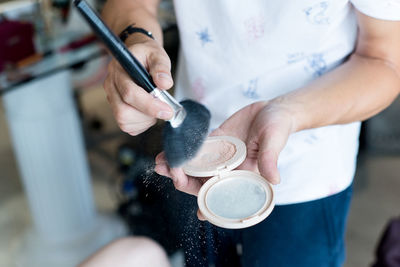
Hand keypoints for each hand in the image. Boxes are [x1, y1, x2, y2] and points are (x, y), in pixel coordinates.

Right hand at [103, 37, 173, 135]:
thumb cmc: (147, 55)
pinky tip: (148, 112)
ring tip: (156, 107)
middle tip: (165, 109)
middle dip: (148, 115)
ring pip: (124, 120)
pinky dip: (141, 124)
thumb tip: (165, 83)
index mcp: (119, 70)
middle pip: (123, 111)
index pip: (129, 93)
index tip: (167, 111)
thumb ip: (161, 67)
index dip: (149, 105)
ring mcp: (112, 98)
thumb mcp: (157, 55)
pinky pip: (127, 126)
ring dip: (145, 120)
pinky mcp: (116, 108)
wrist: (138, 55)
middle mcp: (111, 85)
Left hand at [155, 100, 295, 194]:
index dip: (212, 204)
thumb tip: (274, 180)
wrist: (274, 109)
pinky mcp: (215, 140)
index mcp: (243, 174)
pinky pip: (196, 148)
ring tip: (160, 162)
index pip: (224, 193)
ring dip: (178, 166)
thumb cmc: (279, 127)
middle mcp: (228, 168)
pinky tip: (168, 148)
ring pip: (196, 165)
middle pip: (203, 180)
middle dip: (184, 180)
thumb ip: (270, 159)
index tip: (200, 212)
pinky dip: (183, 149)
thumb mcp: (274, 141)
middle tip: (169, 172)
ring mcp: (220, 155)